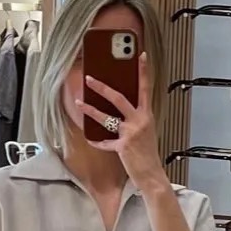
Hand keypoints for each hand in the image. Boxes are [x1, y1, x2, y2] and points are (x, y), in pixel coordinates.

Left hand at [79, 53, 167, 192]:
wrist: (152, 174)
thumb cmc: (148, 154)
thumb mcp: (146, 131)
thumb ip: (136, 119)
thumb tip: (119, 112)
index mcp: (147, 115)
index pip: (145, 89)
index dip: (143, 72)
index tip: (141, 56)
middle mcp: (140, 121)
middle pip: (119, 98)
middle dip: (102, 88)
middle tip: (90, 79)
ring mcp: (131, 133)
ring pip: (107, 118)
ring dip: (91, 111)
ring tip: (79, 103)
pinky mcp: (123, 146)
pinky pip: (105, 142)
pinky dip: (98, 141)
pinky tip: (91, 140)